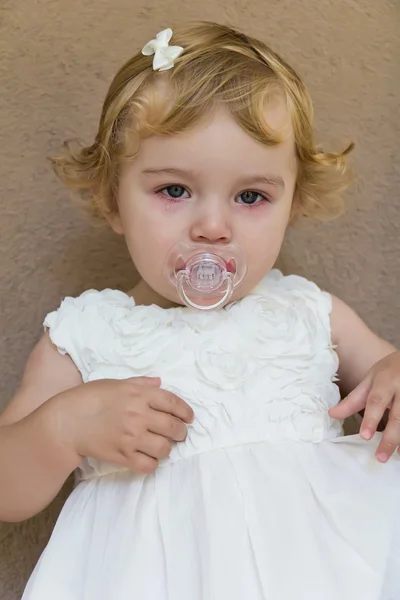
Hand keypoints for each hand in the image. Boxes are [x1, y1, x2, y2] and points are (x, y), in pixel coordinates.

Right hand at [53, 377, 193, 473]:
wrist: (66, 422)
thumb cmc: (89, 397)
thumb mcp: (116, 383)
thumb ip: (140, 383)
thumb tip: (159, 383)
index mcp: (138, 395)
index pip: (173, 403)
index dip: (186, 412)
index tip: (189, 418)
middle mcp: (138, 416)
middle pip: (173, 427)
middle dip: (181, 432)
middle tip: (179, 434)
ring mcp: (131, 438)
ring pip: (164, 448)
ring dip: (168, 448)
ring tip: (163, 445)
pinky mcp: (123, 456)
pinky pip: (149, 465)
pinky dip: (153, 463)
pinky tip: (150, 457)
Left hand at [329, 351, 399, 461]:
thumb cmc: (389, 371)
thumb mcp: (370, 380)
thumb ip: (354, 399)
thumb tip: (332, 414)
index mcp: (386, 382)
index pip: (377, 401)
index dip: (371, 419)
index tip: (365, 437)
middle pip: (398, 416)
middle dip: (390, 438)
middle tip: (381, 457)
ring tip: (397, 457)